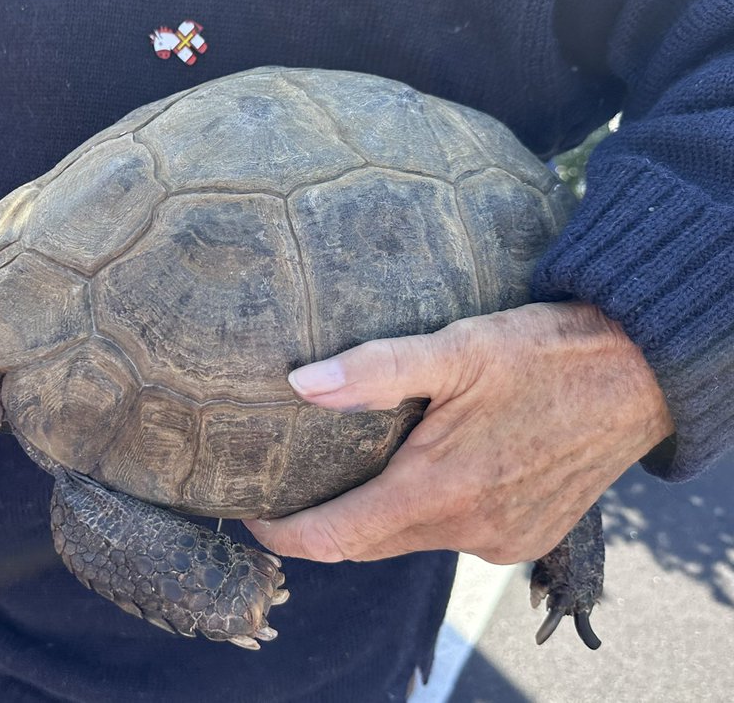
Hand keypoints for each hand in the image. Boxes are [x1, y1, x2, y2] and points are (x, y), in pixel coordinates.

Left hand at [246, 302, 673, 564]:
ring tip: (355, 468)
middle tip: (291, 487)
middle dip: (327, 523)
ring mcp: (502, 539)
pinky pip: (456, 535)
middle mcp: (470, 529)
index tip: (250, 516)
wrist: (639, 373)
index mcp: (441, 490)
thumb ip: (375, 369)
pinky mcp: (528, 538)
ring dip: (380, 514)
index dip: (286, 534)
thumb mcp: (456, 347)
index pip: (337, 537)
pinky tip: (428, 469)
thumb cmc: (545, 353)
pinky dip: (428, 512)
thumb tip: (299, 384)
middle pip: (370, 543)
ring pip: (412, 540)